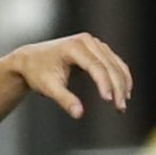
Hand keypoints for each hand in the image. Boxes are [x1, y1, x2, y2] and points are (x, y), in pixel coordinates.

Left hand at [0, 33, 134, 119]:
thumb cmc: (37, 72)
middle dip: (117, 87)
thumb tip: (79, 113)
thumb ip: (65, 100)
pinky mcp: (97, 49)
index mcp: (73, 47)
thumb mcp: (48, 88)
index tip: (109, 100)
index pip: (95, 66)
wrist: (30, 60)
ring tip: (122, 104)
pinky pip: (114, 62)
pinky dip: (120, 77)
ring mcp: (93, 43)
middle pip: (109, 64)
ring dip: (122, 83)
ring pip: (115, 63)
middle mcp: (86, 41)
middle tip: (120, 107)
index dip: (104, 83)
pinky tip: (124, 92)